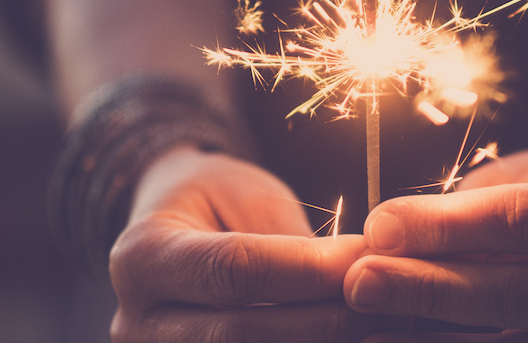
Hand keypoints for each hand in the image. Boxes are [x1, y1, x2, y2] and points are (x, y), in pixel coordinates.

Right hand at [109, 147, 380, 342]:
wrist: (170, 233)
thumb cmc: (216, 203)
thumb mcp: (247, 198)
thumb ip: (291, 244)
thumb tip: (361, 275)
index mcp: (141, 257)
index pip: (233, 270)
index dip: (307, 269)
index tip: (368, 256)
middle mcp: (137, 322)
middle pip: (239, 333)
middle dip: (324, 320)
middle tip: (391, 301)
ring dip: (323, 341)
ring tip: (381, 324)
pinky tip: (352, 337)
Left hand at [343, 150, 527, 341]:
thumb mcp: (509, 181)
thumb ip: (459, 213)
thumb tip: (379, 239)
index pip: (527, 219)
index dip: (448, 225)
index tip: (378, 226)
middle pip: (524, 295)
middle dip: (432, 289)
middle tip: (361, 282)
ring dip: (431, 340)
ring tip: (364, 326)